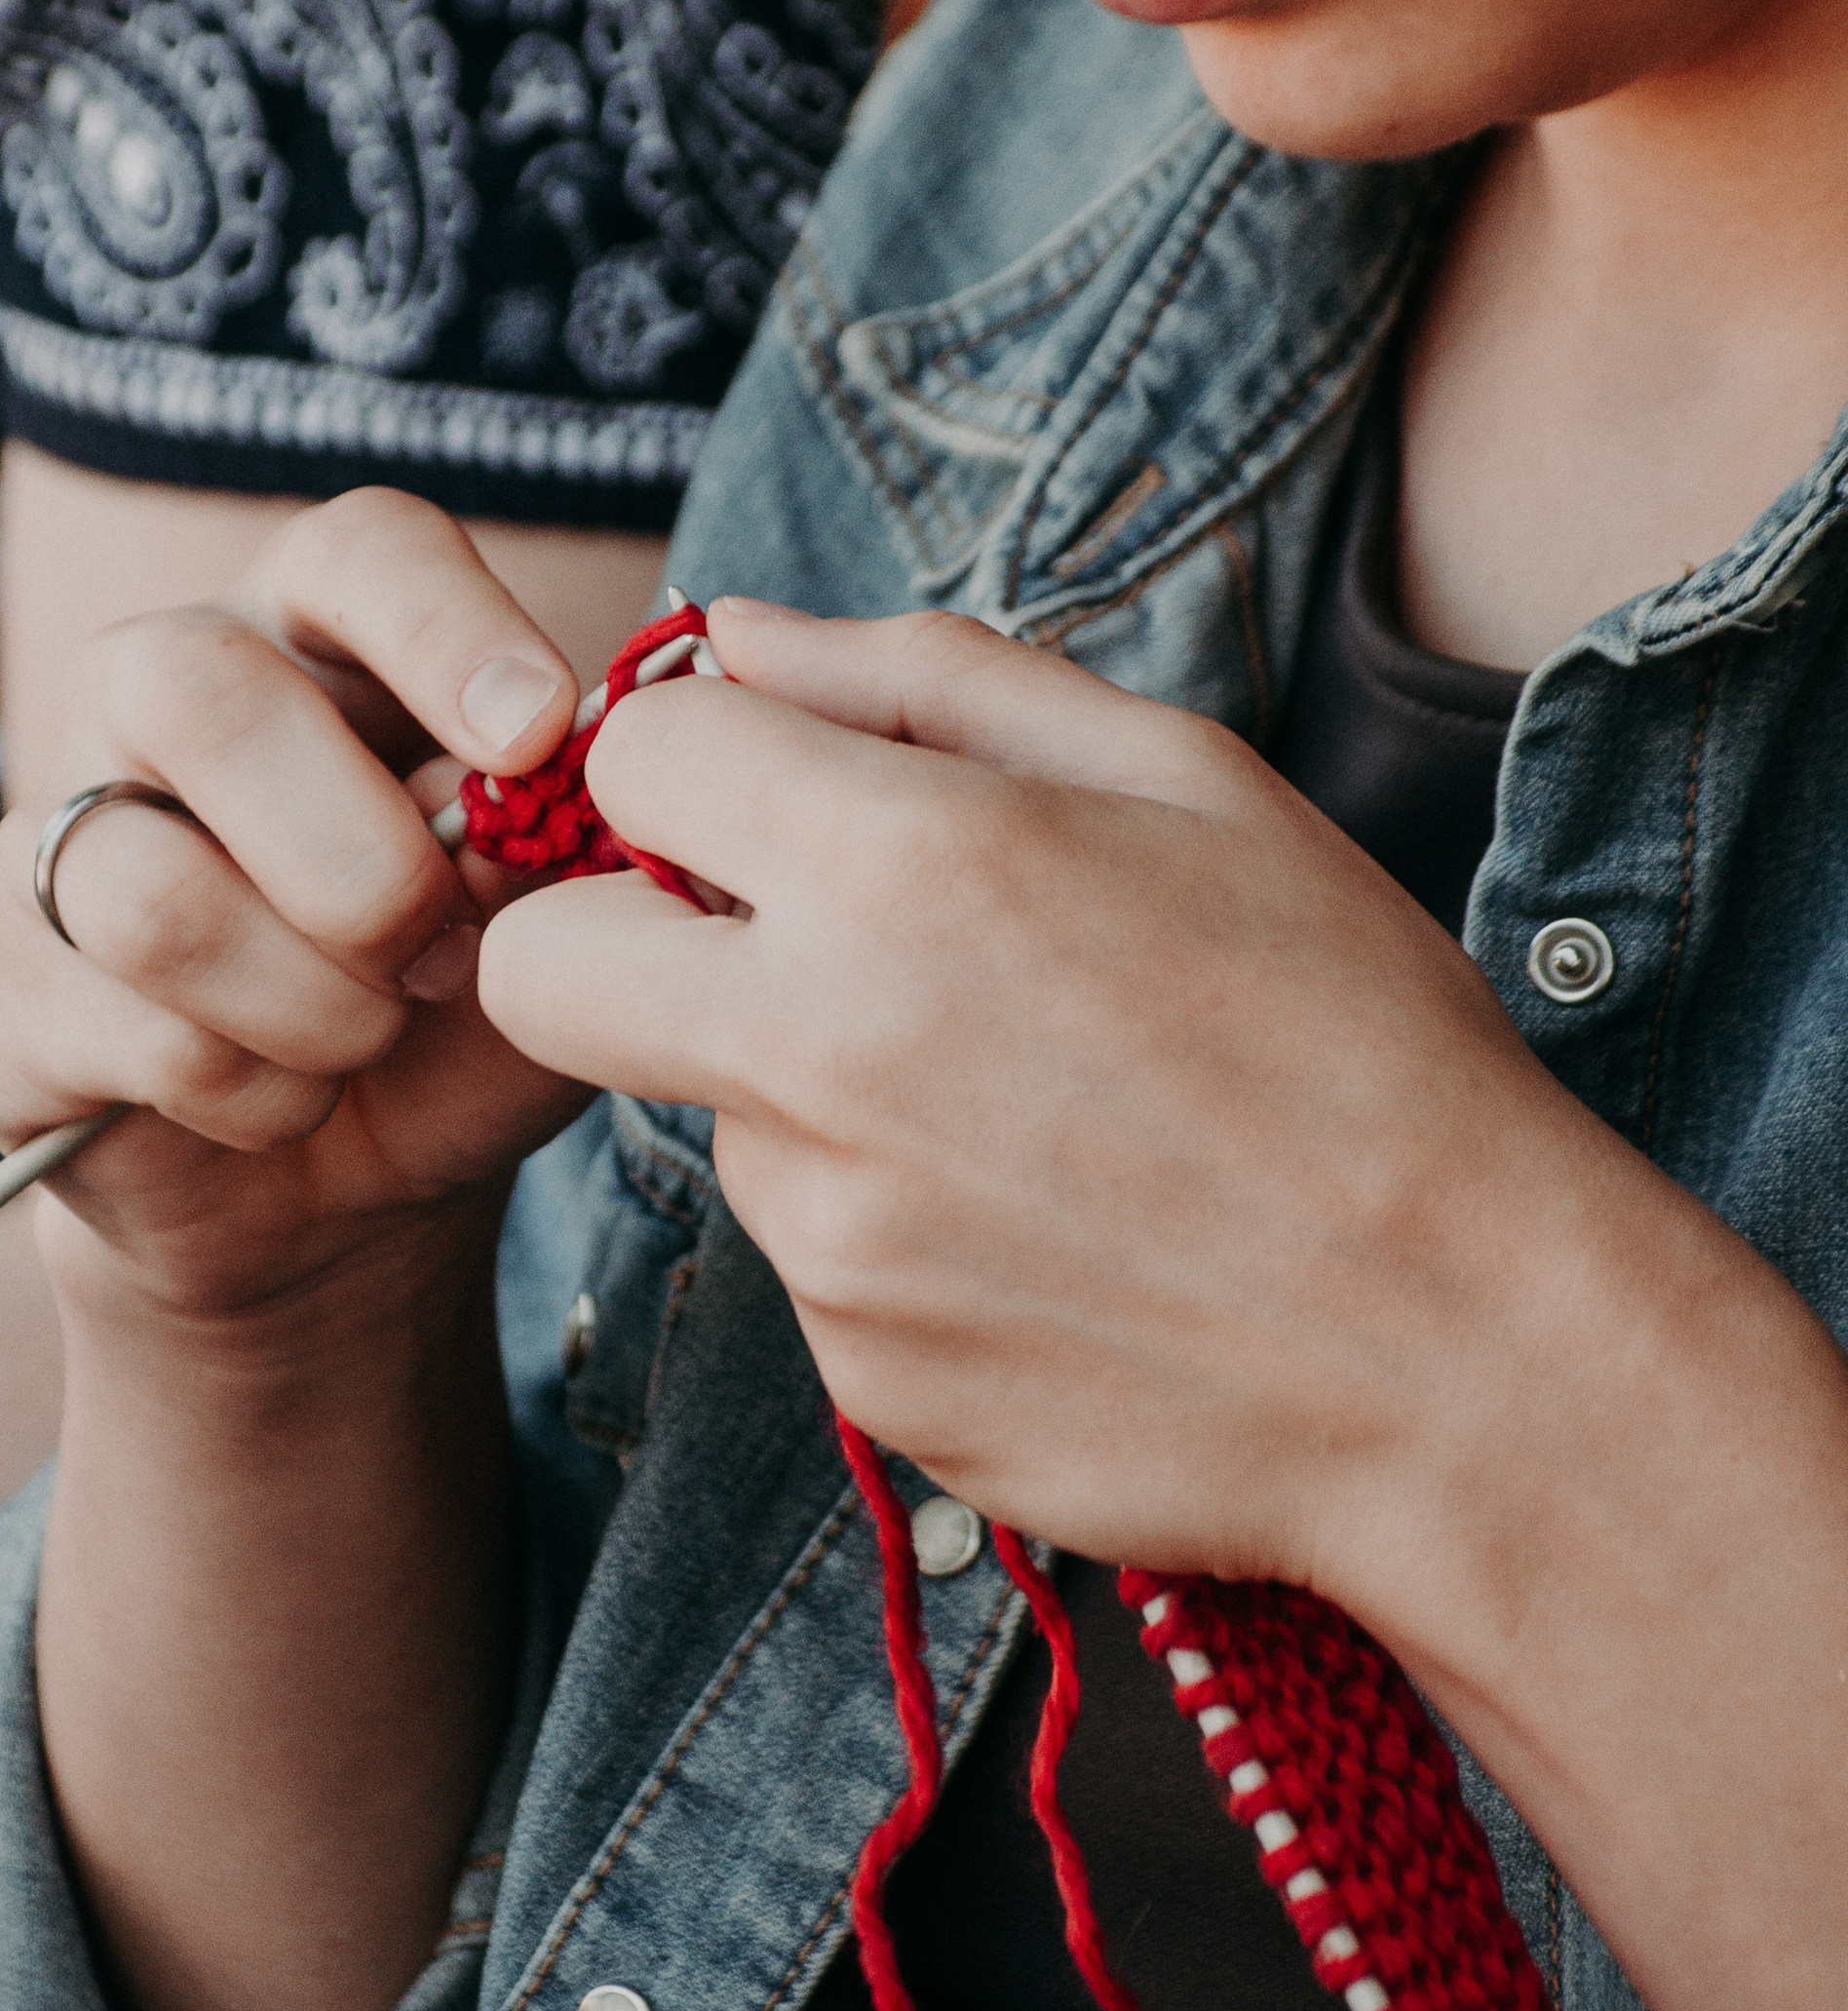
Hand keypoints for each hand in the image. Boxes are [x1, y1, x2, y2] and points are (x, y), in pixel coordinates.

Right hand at [0, 491, 598, 1339]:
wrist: (332, 1187)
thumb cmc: (450, 1012)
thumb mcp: (544, 938)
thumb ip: (558, 863)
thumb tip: (523, 817)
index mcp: (318, 632)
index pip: (358, 549)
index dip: (446, 626)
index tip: (536, 737)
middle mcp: (159, 690)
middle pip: (199, 691)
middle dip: (361, 864)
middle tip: (441, 955)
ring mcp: (54, 829)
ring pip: (158, 898)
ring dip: (318, 1011)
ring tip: (368, 1041)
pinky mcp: (4, 982)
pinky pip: (136, 1037)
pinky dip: (261, 1099)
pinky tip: (287, 1103)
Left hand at [475, 597, 1696, 1617]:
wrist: (1468, 1354)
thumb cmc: (1355, 1035)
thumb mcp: (1184, 781)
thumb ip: (927, 678)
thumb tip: (741, 637)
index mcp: (904, 866)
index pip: (630, 759)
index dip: (692, 765)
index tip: (764, 800)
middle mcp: (823, 1054)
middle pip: (541, 970)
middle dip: (610, 941)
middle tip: (765, 952)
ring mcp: (830, 1237)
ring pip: (713, 1121)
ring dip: (815, 1098)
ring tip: (1036, 1118)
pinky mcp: (860, 1374)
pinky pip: (816, 1263)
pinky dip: (898, 1236)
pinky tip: (1057, 1236)